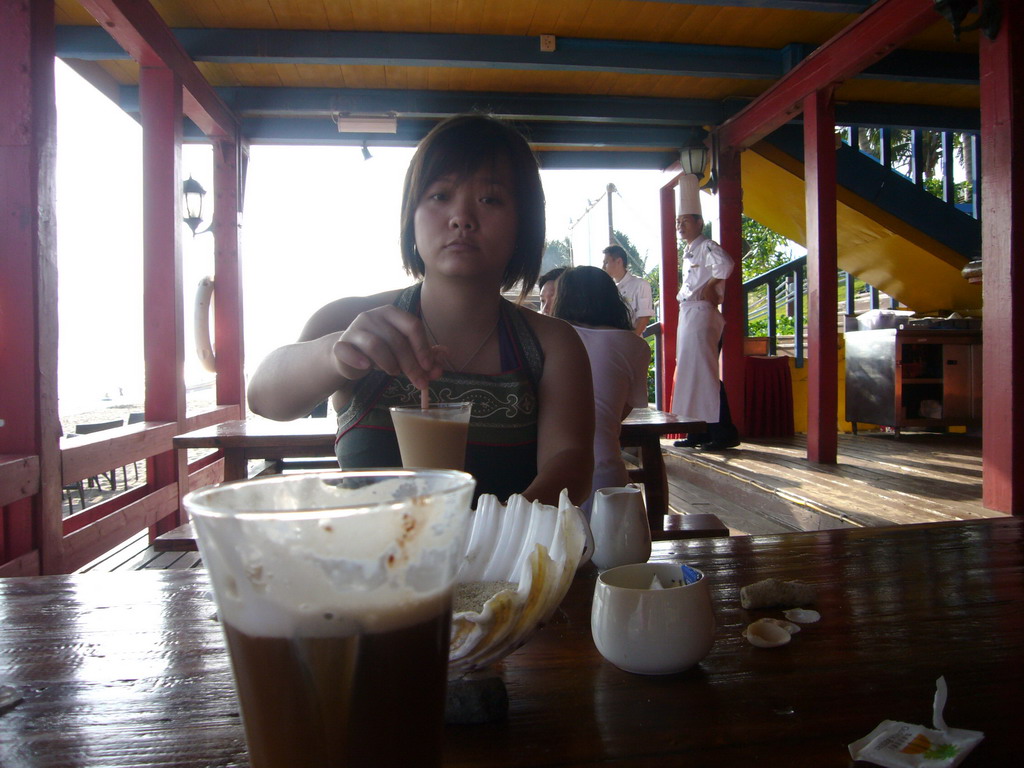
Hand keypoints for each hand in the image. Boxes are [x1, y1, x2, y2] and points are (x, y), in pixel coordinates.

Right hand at [330, 305, 444, 389]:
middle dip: (411, 364)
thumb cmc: (381, 352)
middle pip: (397, 340)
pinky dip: (359, 360)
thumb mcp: (404, 353)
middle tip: (419, 382)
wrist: (347, 356)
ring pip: (376, 345)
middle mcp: (372, 316)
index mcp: (391, 313)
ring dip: (389, 363)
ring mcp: (354, 329)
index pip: (412, 325)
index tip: (429, 367)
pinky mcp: (340, 345)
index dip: (423, 347)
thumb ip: (423, 358)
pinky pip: (349, 351)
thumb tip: (442, 362)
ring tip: (393, 372)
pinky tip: (366, 367)